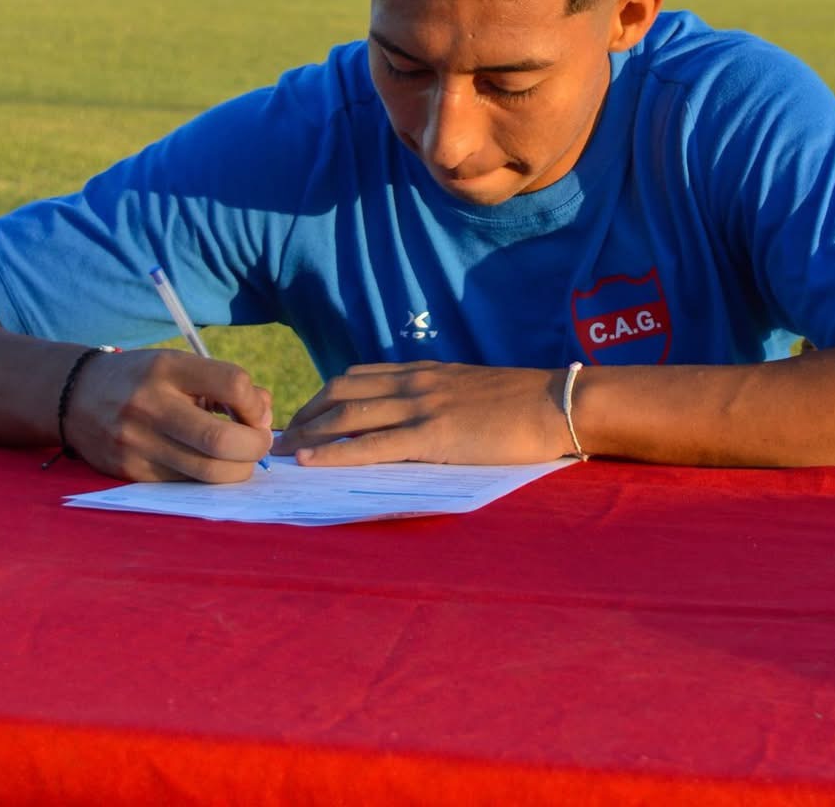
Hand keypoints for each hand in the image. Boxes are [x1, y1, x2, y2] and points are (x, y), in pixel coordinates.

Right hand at [67, 348, 272, 482]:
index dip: (256, 404)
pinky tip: (211, 464)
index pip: (232, 384)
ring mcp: (137, 443)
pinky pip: (185, 484)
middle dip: (255, 446)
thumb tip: (265, 416)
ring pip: (207, 472)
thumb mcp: (181, 366)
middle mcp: (150, 405)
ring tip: (241, 457)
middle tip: (260, 443)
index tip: (257, 412)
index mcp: (168, 368)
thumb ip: (226, 385)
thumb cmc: (145, 380)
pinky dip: (209, 478)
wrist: (77, 397)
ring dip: (238, 469)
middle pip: (221, 439)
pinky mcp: (130, 473)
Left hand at [276, 361, 572, 465]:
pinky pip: (372, 444)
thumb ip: (438, 399)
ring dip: (308, 434)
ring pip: (348, 415)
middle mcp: (414, 383)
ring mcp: (422, 407)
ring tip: (281, 453)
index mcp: (423, 372)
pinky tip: (310, 462)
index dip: (322, 396)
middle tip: (279, 438)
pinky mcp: (433, 436)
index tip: (301, 416)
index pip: (357, 376)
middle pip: (342, 392)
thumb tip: (413, 421)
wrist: (555, 402)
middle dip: (305, 415)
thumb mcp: (469, 390)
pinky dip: (335, 453)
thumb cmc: (521, 404)